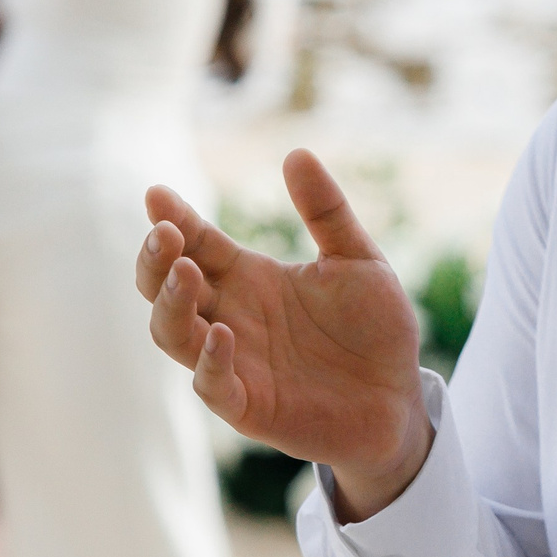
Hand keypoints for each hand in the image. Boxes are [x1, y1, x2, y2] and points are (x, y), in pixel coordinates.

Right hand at [138, 152, 429, 518]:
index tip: (157, 194)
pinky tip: (223, 334)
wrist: (400, 398)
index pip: (197, 243)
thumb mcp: (358, 260)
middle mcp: (230, 316)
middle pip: (167, 286)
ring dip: (171, 303)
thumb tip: (296, 152)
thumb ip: (326, 211)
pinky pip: (211, 385)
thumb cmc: (375, 330)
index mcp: (248, 278)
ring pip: (173, 333)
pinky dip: (210, 362)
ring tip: (184, 271)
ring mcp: (233, 362)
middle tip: (164, 233)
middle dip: (156, 259)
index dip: (174, 219)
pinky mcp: (248, 405)